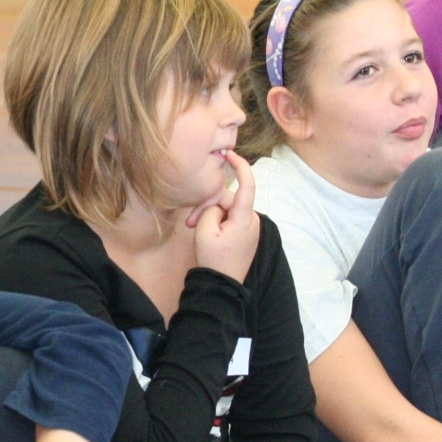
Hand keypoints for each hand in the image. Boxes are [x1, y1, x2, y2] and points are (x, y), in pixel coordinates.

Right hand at [190, 151, 259, 283]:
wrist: (221, 287)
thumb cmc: (213, 259)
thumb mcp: (204, 230)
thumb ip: (211, 209)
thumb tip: (217, 204)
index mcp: (244, 218)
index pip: (247, 185)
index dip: (241, 166)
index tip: (230, 154)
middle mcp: (252, 221)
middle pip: (228, 200)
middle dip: (208, 206)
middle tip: (189, 222)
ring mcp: (250, 229)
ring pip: (227, 210)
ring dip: (210, 216)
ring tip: (194, 229)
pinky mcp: (246, 235)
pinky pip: (231, 220)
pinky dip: (217, 222)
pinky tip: (206, 234)